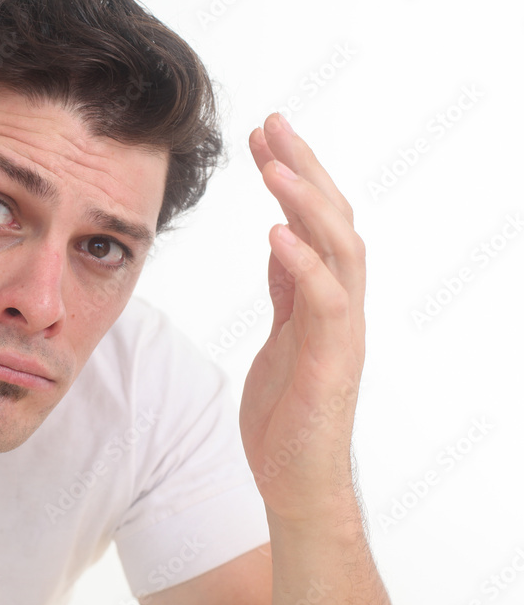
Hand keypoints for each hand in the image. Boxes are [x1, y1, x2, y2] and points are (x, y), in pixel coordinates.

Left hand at [239, 113, 366, 522]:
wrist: (295, 480)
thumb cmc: (287, 413)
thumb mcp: (280, 335)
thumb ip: (286, 289)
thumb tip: (279, 239)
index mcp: (322, 297)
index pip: (314, 220)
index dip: (293, 175)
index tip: (263, 136)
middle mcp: (339, 306)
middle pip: (333, 220)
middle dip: (303, 168)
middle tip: (273, 123)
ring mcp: (340, 333)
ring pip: (339, 251)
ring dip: (307, 204)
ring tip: (274, 165)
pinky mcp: (332, 363)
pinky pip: (325, 304)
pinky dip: (303, 265)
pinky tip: (275, 232)